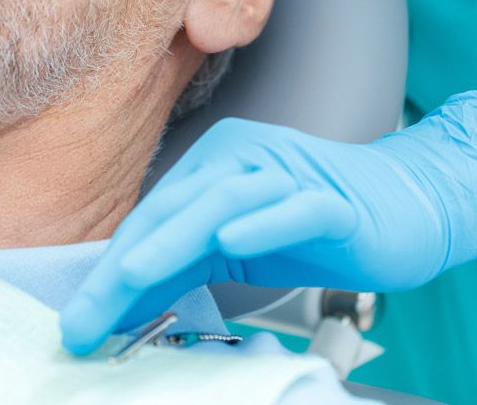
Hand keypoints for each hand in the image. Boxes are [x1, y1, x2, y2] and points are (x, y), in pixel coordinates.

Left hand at [60, 95, 476, 353]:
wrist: (397, 204)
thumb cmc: (308, 225)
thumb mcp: (231, 248)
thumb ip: (178, 269)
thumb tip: (115, 307)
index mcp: (210, 165)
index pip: (150, 216)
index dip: (111, 267)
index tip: (79, 318)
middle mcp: (239, 158)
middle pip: (172, 208)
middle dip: (124, 265)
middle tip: (87, 315)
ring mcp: (286, 173)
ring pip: (220, 201)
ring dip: (173, 239)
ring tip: (133, 272)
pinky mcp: (331, 200)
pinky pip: (294, 207)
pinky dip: (261, 224)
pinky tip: (232, 242)